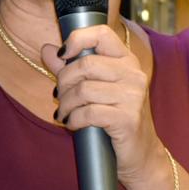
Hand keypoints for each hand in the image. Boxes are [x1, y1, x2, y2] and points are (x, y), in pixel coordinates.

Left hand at [41, 25, 158, 184]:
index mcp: (127, 61)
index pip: (102, 34)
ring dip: (66, 104)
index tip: (63, 55)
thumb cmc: (116, 120)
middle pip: (86, 65)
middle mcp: (134, 75)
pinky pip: (90, 113)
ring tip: (64, 113)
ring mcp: (133, 97)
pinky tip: (72, 125)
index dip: (77, 39)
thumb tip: (47, 49)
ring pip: (84, 90)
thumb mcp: (95, 90)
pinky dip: (74, 120)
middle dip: (64, 81)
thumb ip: (71, 69)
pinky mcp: (128, 119)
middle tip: (59, 96)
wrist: (141, 155)